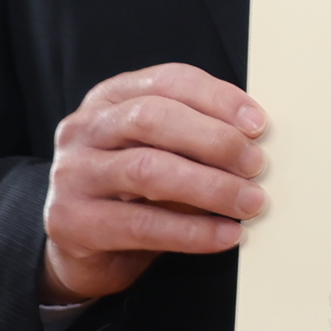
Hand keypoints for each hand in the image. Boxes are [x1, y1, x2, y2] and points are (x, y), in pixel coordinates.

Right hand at [42, 63, 267, 302]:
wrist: (82, 249)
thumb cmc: (134, 193)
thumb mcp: (162, 153)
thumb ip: (196, 139)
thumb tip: (258, 142)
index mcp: (110, 99)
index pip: (166, 81)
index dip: (217, 98)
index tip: (258, 124)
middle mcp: (84, 130)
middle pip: (151, 118)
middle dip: (214, 140)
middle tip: (256, 165)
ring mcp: (72, 175)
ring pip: (146, 170)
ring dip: (210, 186)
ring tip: (250, 203)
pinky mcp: (72, 223)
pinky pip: (142, 225)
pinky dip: (192, 231)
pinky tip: (226, 235)